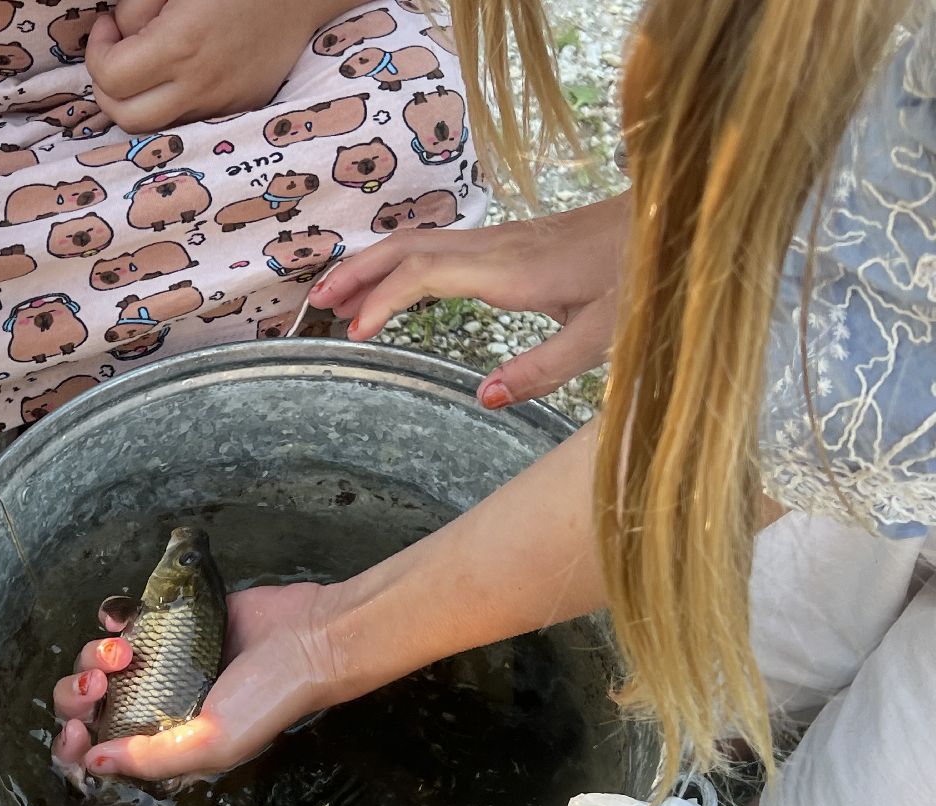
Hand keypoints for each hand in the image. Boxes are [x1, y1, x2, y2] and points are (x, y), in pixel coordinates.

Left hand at [51, 584, 342, 783]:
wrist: (306, 636)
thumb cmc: (266, 699)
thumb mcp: (212, 743)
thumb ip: (151, 758)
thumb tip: (93, 763)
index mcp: (163, 744)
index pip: (100, 753)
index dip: (75, 746)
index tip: (80, 729)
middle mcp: (155, 706)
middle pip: (88, 706)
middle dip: (79, 695)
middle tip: (102, 684)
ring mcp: (159, 663)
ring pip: (97, 662)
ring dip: (94, 655)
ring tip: (125, 650)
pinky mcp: (168, 622)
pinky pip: (121, 622)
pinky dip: (110, 620)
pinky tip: (119, 621)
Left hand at [85, 0, 338, 131]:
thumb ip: (138, 7)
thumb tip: (119, 33)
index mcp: (183, 45)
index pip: (111, 78)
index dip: (97, 51)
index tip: (109, 25)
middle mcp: (202, 84)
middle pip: (126, 118)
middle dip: (108, 88)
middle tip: (117, 53)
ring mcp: (223, 103)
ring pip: (155, 128)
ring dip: (136, 102)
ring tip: (144, 66)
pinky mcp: (239, 108)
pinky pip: (187, 123)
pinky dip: (168, 106)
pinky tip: (174, 75)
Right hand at [312, 192, 630, 408]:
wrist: (676, 219)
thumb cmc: (646, 277)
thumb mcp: (605, 336)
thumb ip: (545, 369)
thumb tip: (485, 397)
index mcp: (512, 271)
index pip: (425, 274)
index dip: (384, 298)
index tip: (358, 332)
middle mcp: (498, 248)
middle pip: (407, 247)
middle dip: (357, 273)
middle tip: (318, 306)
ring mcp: (502, 240)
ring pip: (419, 242)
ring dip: (373, 265)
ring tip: (336, 297)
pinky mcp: (511, 242)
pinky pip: (438, 246)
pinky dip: (401, 263)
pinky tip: (394, 284)